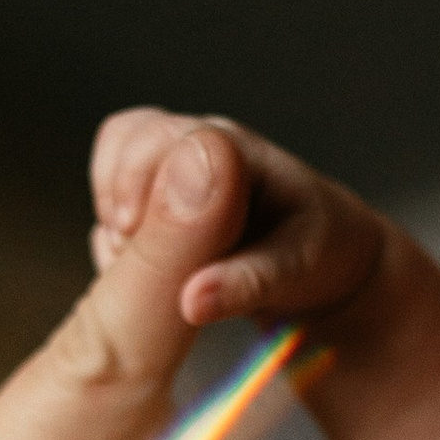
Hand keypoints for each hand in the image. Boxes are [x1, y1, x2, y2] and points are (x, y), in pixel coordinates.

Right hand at [90, 104, 410, 339]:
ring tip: (131, 258)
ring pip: (116, 161)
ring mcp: (181, 165)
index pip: (166, 136)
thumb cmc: (318, 254)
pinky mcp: (164, 194)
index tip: (130, 231)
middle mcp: (203, 145)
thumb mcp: (294, 271)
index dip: (137, 178)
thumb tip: (192, 302)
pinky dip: (113, 228)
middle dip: (119, 195)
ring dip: (112, 212)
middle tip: (127, 251)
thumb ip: (246, 283)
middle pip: (131, 138)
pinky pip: (117, 194)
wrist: (327, 259)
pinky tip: (133, 261)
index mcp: (235, 150)